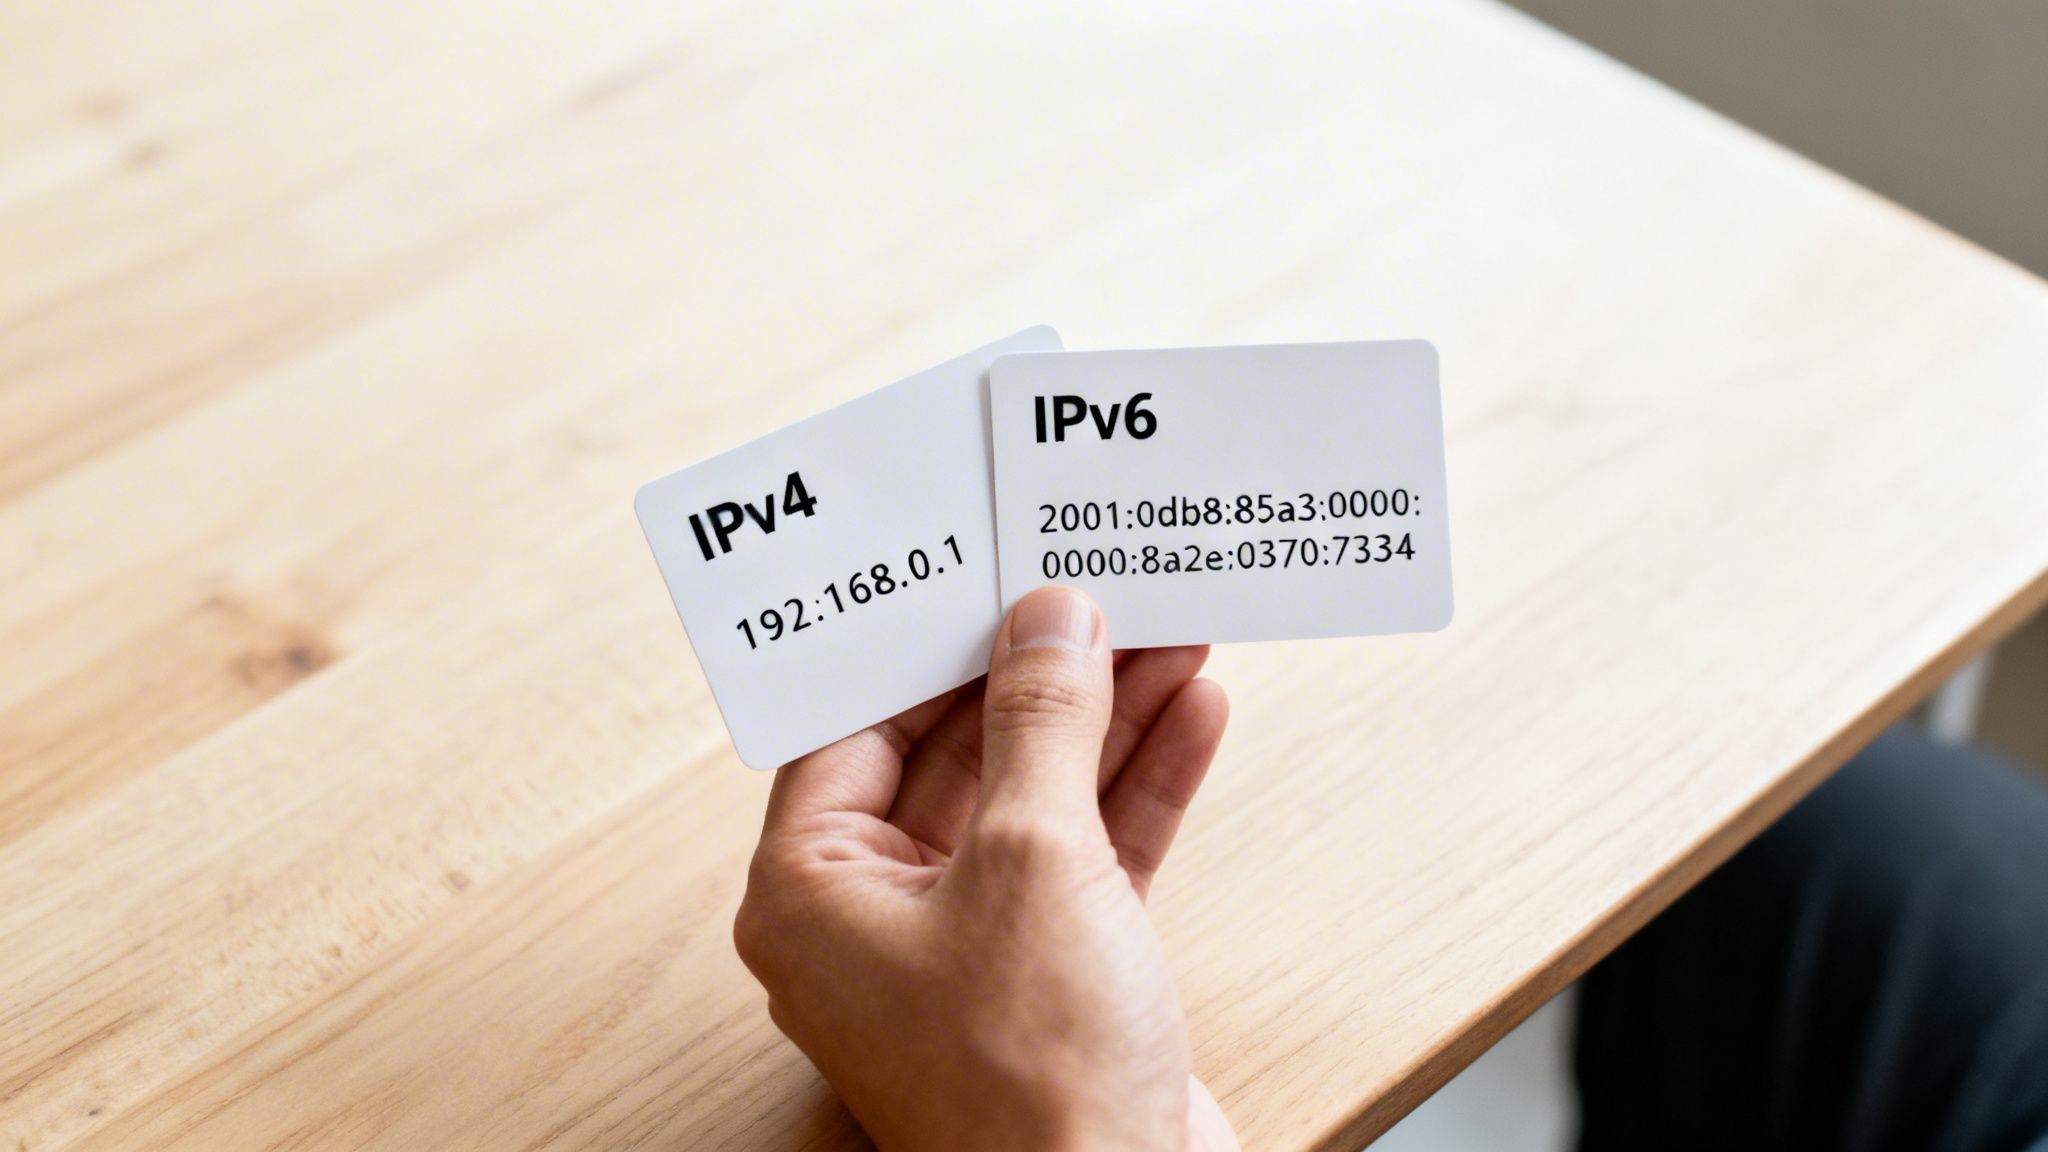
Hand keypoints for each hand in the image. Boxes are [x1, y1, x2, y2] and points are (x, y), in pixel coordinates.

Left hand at [734, 586, 1237, 1151]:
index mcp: (813, 891)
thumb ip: (1040, 724)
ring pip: (1034, 801)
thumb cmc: (1033, 1078)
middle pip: (955, 754)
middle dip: (1038, 676)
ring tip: (1170, 631)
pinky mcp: (1051, 976)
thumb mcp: (1033, 859)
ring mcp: (967, 950)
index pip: (856, 726)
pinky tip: (1192, 716)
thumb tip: (1047, 624)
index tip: (988, 578)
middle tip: (1098, 591)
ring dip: (1106, 722)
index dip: (926, 646)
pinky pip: (1088, 857)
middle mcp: (876, 918)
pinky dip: (1138, 791)